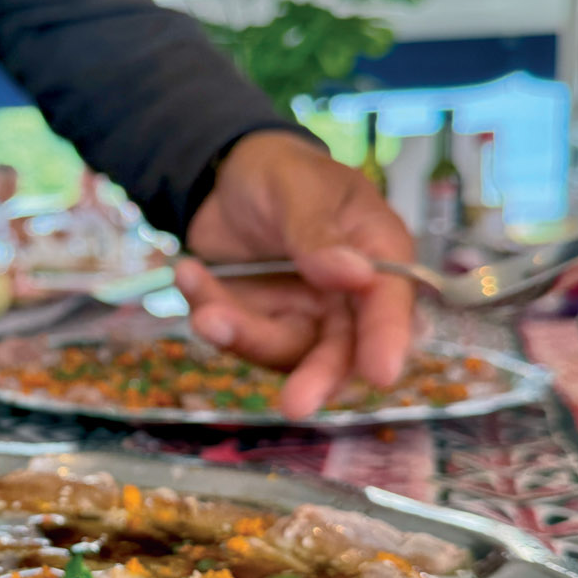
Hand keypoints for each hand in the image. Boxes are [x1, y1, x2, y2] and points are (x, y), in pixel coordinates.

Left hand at [180, 131, 414, 416]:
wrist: (225, 176)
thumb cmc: (281, 171)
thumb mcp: (299, 187)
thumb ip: (319, 232)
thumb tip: (356, 274)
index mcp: (378, 256)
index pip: (390, 306)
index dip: (387, 340)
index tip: (380, 374)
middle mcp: (346, 299)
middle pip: (341, 351)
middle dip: (318, 378)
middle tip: (296, 405)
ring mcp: (301, 316)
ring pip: (283, 352)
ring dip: (243, 337)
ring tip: (206, 312)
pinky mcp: (257, 322)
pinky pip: (235, 334)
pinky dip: (208, 310)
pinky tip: (188, 272)